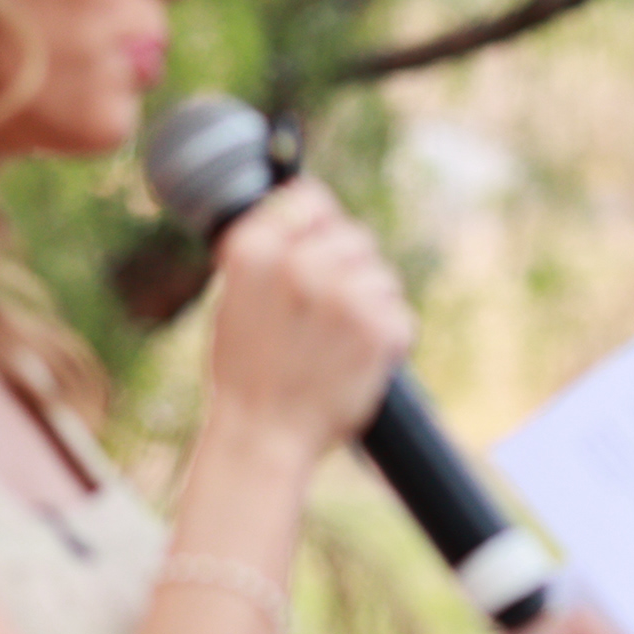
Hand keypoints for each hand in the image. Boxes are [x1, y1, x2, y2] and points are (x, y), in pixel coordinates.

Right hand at [205, 180, 412, 455]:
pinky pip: (399, 312)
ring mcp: (345, 293)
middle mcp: (300, 262)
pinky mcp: (381, 326)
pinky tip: (356, 359)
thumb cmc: (245, 371)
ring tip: (336, 342)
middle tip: (326, 314)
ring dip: (369, 303)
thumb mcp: (235, 298)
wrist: (264, 435)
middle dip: (347, 268)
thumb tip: (312, 217)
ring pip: (380, 274)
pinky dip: (386, 336)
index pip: (308, 198)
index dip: (317, 224)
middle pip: (353, 236)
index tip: (317, 246)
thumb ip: (271, 253)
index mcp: (255, 249)